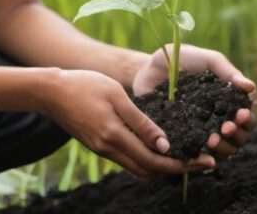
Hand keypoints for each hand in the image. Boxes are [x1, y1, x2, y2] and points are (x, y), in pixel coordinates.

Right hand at [42, 68, 217, 178]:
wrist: (50, 92)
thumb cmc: (84, 85)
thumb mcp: (115, 95)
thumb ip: (140, 121)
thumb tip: (165, 144)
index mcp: (115, 136)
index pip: (155, 160)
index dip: (182, 164)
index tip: (205, 161)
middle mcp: (110, 149)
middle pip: (150, 171)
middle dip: (178, 170)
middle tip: (203, 161)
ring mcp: (103, 150)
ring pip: (139, 169)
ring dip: (162, 167)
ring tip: (185, 157)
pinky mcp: (99, 146)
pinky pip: (128, 161)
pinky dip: (147, 160)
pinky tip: (158, 148)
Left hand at [132, 44, 256, 159]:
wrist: (148, 68)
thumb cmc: (181, 60)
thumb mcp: (205, 59)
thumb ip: (227, 71)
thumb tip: (251, 87)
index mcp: (229, 102)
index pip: (246, 117)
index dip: (247, 119)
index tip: (240, 115)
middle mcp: (220, 120)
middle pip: (239, 138)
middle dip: (237, 136)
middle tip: (226, 128)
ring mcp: (203, 132)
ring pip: (224, 150)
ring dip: (223, 148)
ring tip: (212, 140)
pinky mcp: (185, 140)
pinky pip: (199, 156)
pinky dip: (203, 156)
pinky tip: (199, 148)